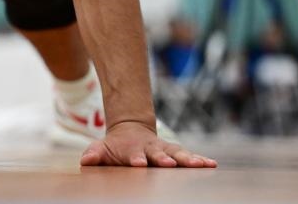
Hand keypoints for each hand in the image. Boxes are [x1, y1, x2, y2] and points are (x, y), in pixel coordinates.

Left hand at [80, 121, 216, 167]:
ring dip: (188, 160)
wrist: (131, 131)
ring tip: (201, 165)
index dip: (136, 159)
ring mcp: (166, 151)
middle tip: (169, 164)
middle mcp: (152, 150)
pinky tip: (212, 164)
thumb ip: (94, 154)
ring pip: (178, 154)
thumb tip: (85, 161)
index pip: (135, 156)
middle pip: (159, 155)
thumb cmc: (115, 147)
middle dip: (164, 159)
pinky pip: (190, 157)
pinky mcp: (177, 154)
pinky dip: (200, 160)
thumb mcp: (101, 148)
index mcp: (134, 151)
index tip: (139, 164)